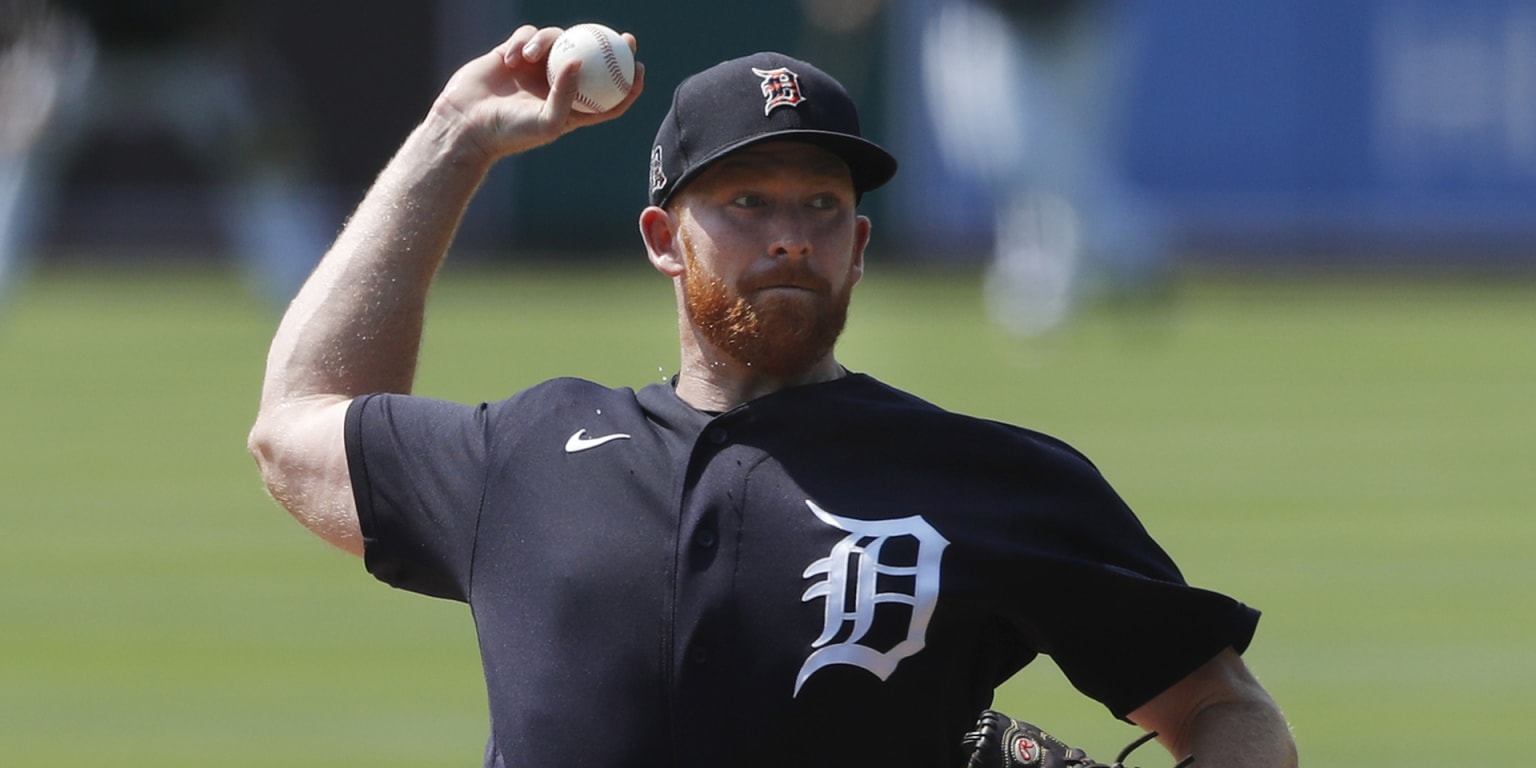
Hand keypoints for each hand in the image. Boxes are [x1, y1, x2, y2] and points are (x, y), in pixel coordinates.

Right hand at [431, 24, 644, 163]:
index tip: (639, 68)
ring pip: (556, 41)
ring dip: (545, 42)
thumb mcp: (547, 121)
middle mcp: (555, 86)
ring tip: (528, 56)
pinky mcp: (512, 55)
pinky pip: (526, 36)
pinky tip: (511, 57)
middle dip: (611, 46)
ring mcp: (534, 69)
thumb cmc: (509, 132)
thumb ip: (567, 94)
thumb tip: (582, 61)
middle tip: (624, 37)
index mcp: (570, 107)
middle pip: (591, 61)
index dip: (628, 83)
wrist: (466, 125)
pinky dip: (520, 42)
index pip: (608, 96)